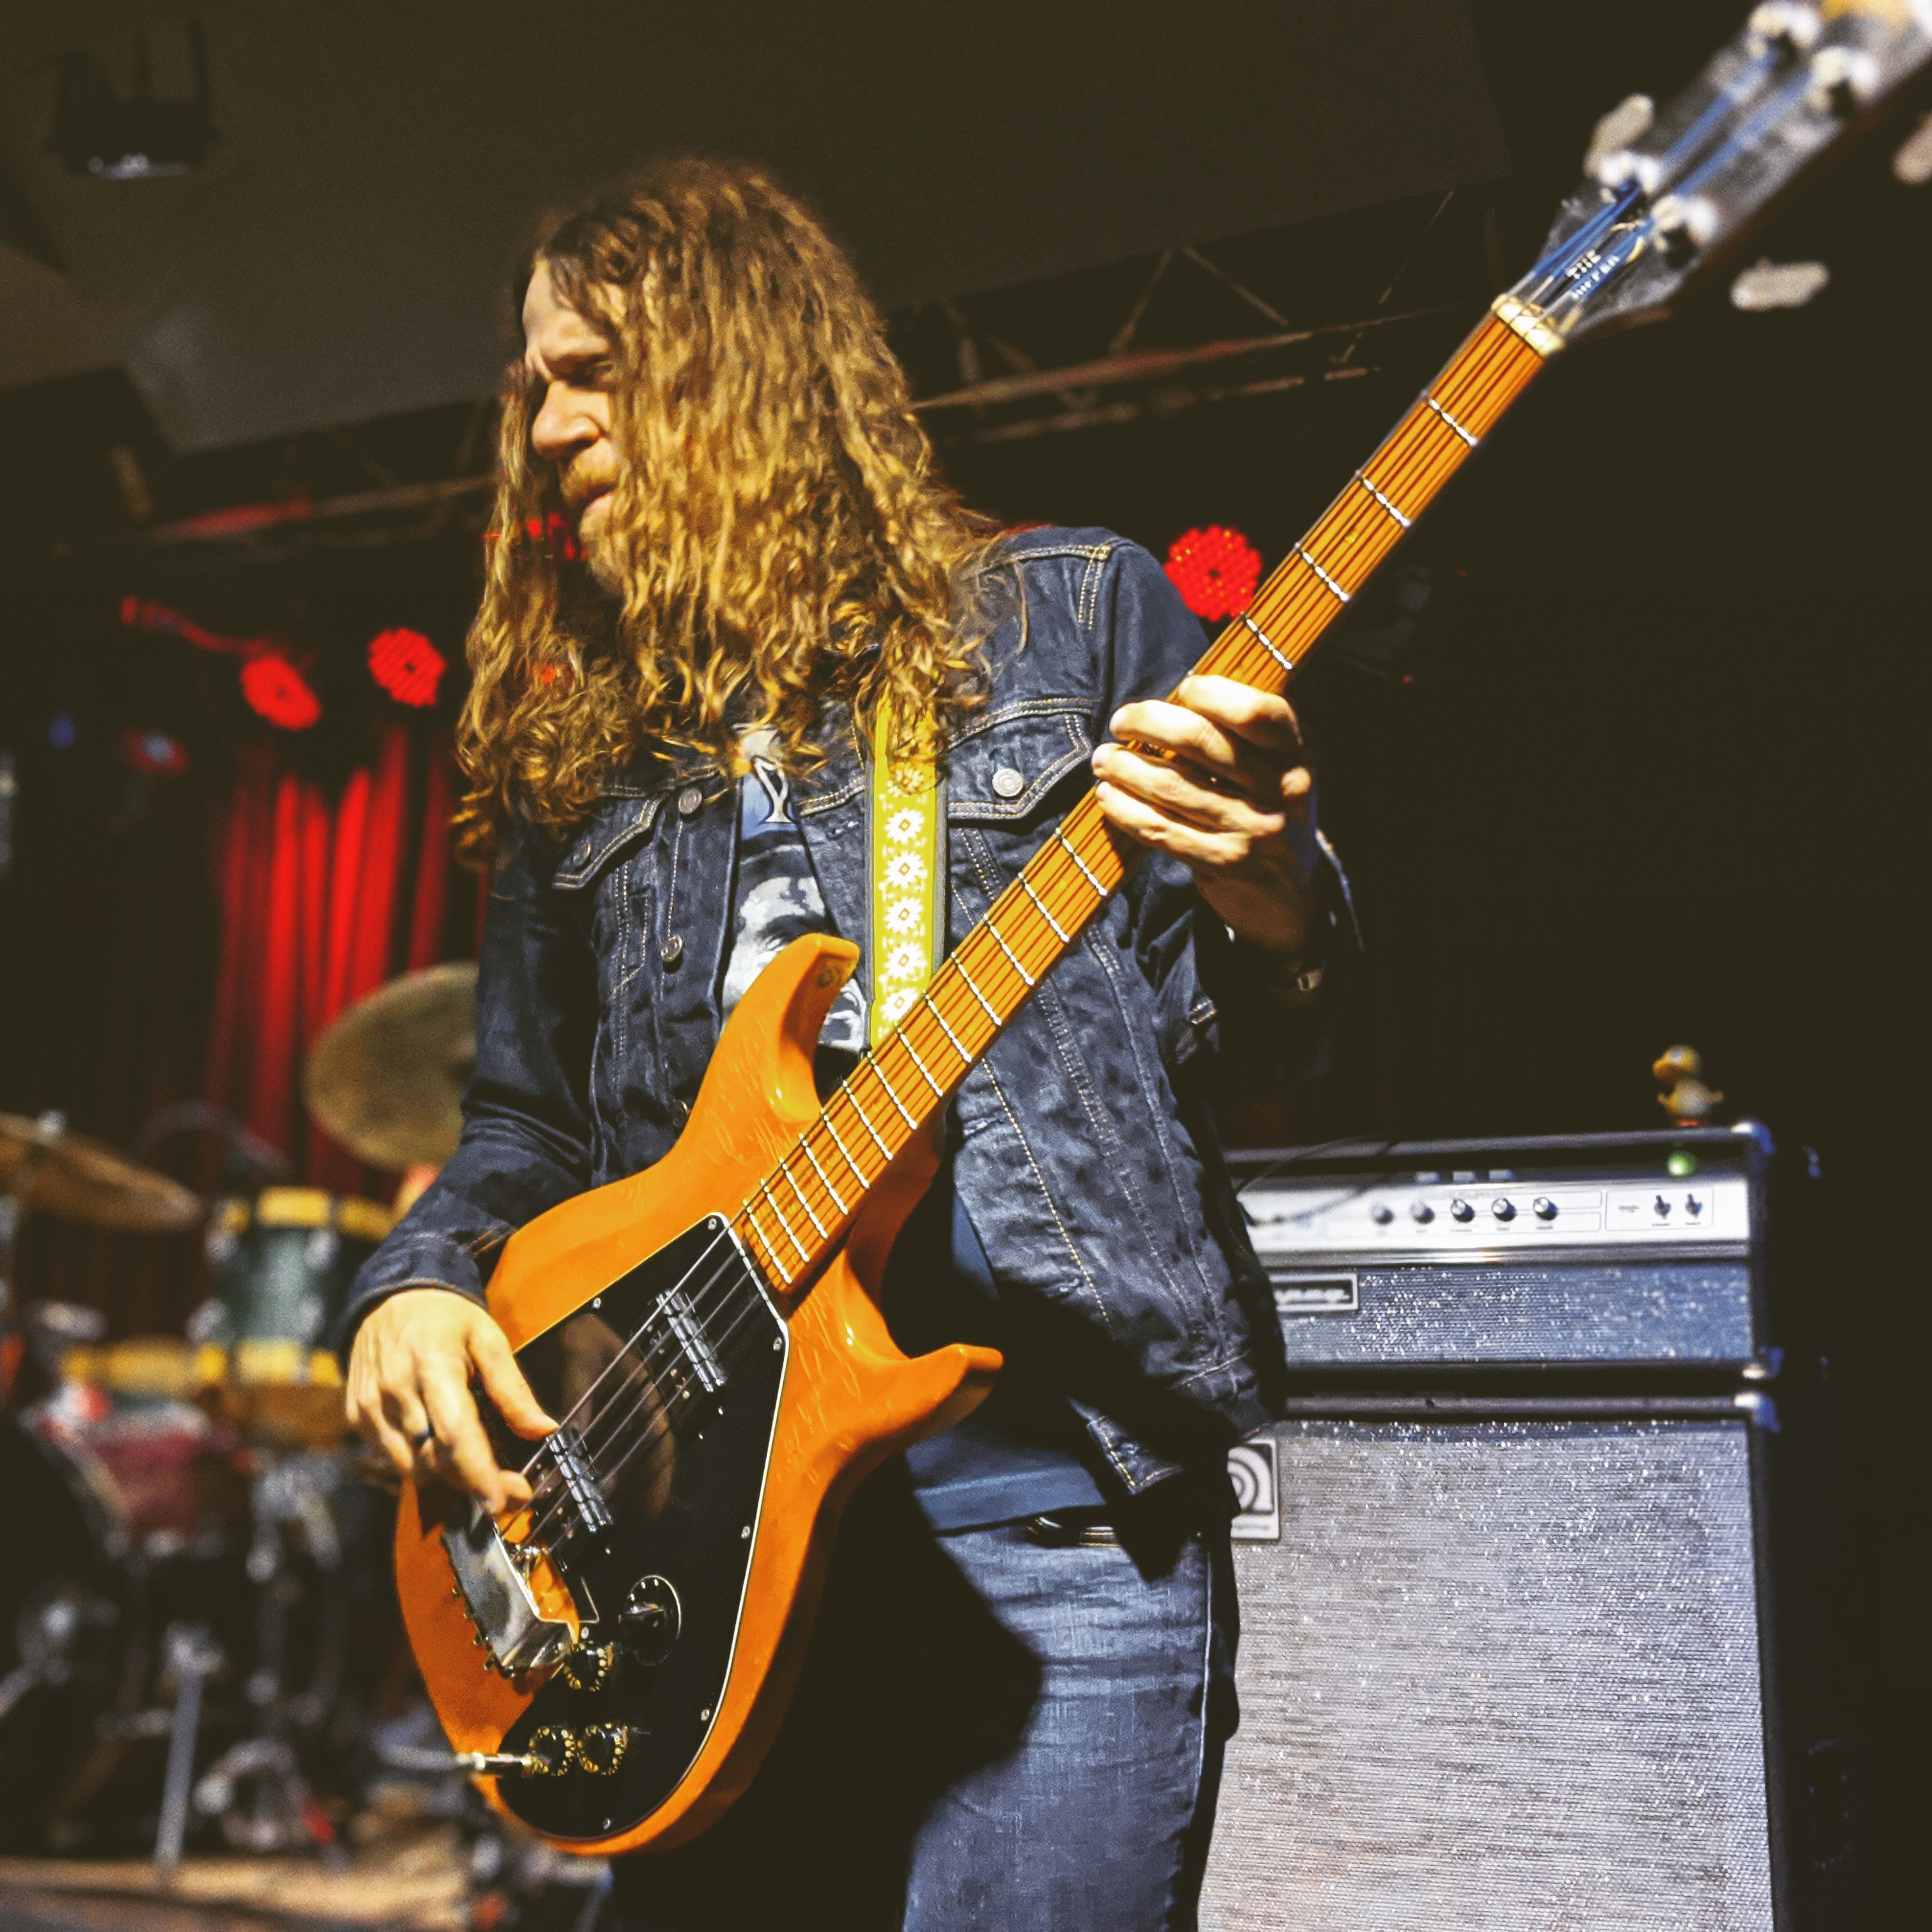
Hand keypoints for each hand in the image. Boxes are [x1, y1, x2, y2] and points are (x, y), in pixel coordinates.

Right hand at [346, 1288, 556, 1514]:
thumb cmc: (446, 1318)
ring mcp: (369, 1407)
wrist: (389, 1296)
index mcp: (432, 1366)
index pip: (455, 1434)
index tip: (503, 1501)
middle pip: (435, 1458)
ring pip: (412, 1467)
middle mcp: (394, 1391)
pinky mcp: (356, 1416)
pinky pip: (393, 1457)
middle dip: (474, 1481)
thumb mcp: (489, 1339)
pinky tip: (441, 1446)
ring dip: (448, 1476)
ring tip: (478, 1466)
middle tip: (510, 1487)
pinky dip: (421, 1462)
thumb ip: (513, 1388)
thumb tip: (544, 1430)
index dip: (479, 1474)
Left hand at [1092, 674, 1318, 957]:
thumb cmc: (1271, 811)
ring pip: (1172, 786)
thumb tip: (1174, 701)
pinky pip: (1162, 828)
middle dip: (1149, 723)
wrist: (1293, 893)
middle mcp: (1282, 788)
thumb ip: (1244, 734)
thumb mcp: (1281, 766)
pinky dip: (1127, 810)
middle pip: (1201, 741)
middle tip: (1120, 721)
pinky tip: (1108, 797)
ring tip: (1104, 759)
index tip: (1180, 691)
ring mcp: (1253, 828)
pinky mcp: (1224, 861)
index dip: (1210, 692)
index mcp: (1299, 751)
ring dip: (1126, 767)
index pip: (1254, 711)